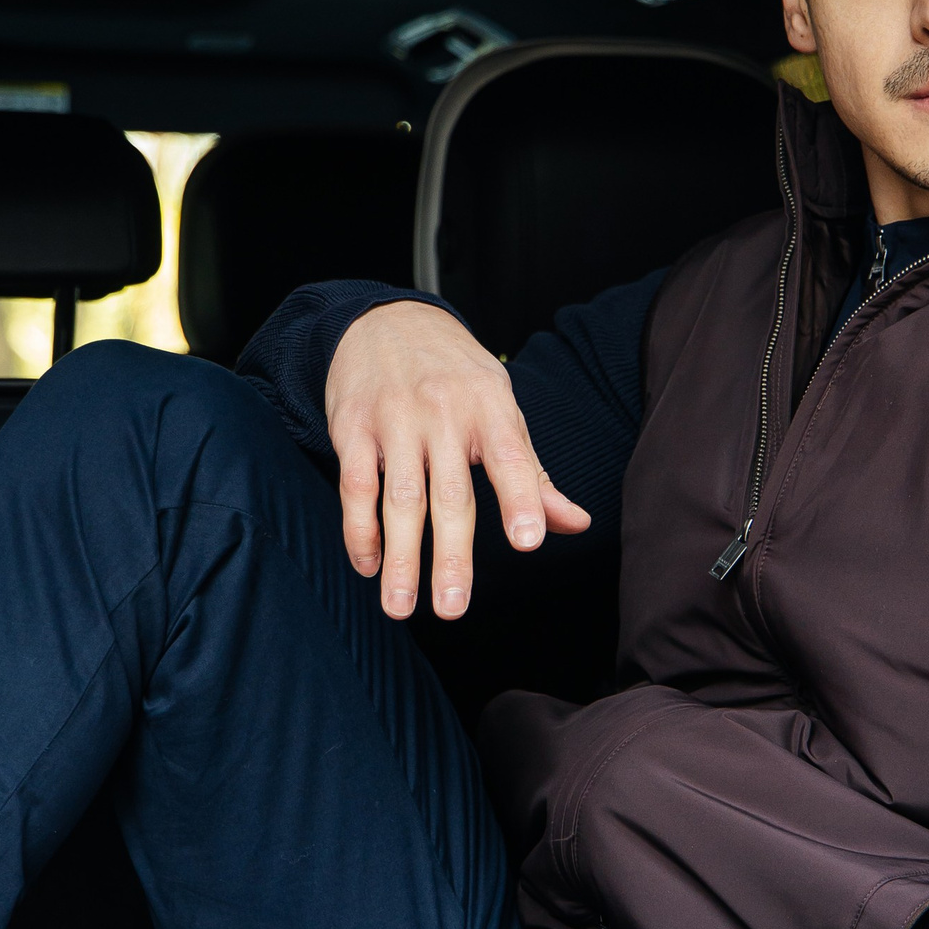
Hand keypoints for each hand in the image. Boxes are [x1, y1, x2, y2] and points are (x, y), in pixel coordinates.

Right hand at [325, 301, 589, 618]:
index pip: (511, 458)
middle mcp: (444, 413)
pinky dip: (359, 529)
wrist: (386, 320)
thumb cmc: (456, 377)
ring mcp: (395, 419)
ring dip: (399, 556)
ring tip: (401, 607)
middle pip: (450, 493)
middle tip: (453, 607)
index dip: (521, 500)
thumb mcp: (501, 411)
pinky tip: (368, 565)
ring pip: (398, 497)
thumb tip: (575, 525)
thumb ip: (533, 474)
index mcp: (491, 408)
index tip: (527, 542)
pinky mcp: (353, 426)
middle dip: (451, 554)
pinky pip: (355, 485)